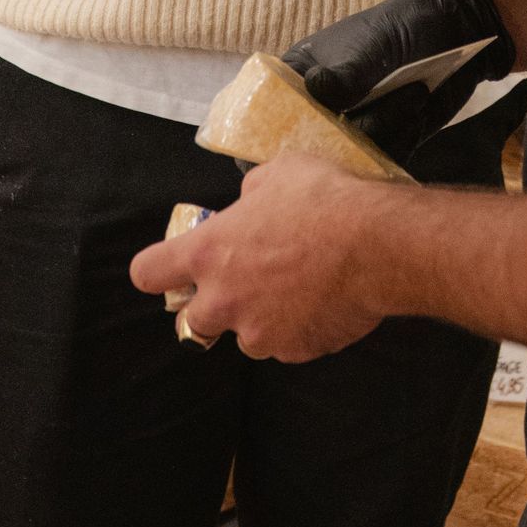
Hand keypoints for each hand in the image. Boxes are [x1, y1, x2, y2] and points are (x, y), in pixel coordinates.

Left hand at [131, 155, 389, 360]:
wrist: (378, 245)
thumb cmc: (323, 201)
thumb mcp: (277, 175)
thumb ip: (251, 195)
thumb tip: (251, 202)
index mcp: (207, 253)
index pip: (148, 273)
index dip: (157, 271)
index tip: (170, 269)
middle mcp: (224, 300)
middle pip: (193, 323)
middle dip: (214, 308)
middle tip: (244, 287)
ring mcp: (259, 332)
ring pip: (248, 337)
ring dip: (262, 321)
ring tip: (298, 293)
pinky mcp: (296, 351)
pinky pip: (289, 345)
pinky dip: (301, 330)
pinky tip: (325, 303)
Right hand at [283, 0, 514, 163]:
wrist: (460, 32)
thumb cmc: (405, 27)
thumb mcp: (373, 45)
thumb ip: (346, 74)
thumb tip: (316, 90)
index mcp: (304, 74)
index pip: (269, 111)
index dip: (267, 137)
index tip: (280, 152)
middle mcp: (324, 105)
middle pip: (309, 144)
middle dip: (338, 140)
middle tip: (369, 118)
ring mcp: (355, 126)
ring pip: (352, 154)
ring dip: (386, 128)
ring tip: (413, 92)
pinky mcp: (387, 141)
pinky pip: (384, 158)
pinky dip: (403, 137)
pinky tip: (419, 106)